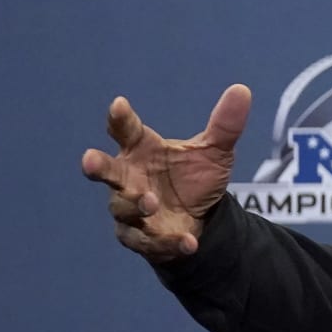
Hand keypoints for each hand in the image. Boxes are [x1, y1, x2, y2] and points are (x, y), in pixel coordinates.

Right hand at [81, 85, 251, 263]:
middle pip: (106, 170)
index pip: (126, 130)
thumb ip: (225, 125)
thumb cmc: (193, 176)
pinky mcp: (141, 237)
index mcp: (141, 149)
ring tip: (151, 201)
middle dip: (97, 165)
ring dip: (135, 204)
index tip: (119, 105)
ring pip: (123, 208)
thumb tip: (242, 90)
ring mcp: (130, 209)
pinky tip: (188, 242)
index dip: (120, 118)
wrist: (199, 216)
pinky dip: (167, 242)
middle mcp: (128, 178)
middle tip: (89, 160)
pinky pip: (147, 242)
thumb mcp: (214, 151)